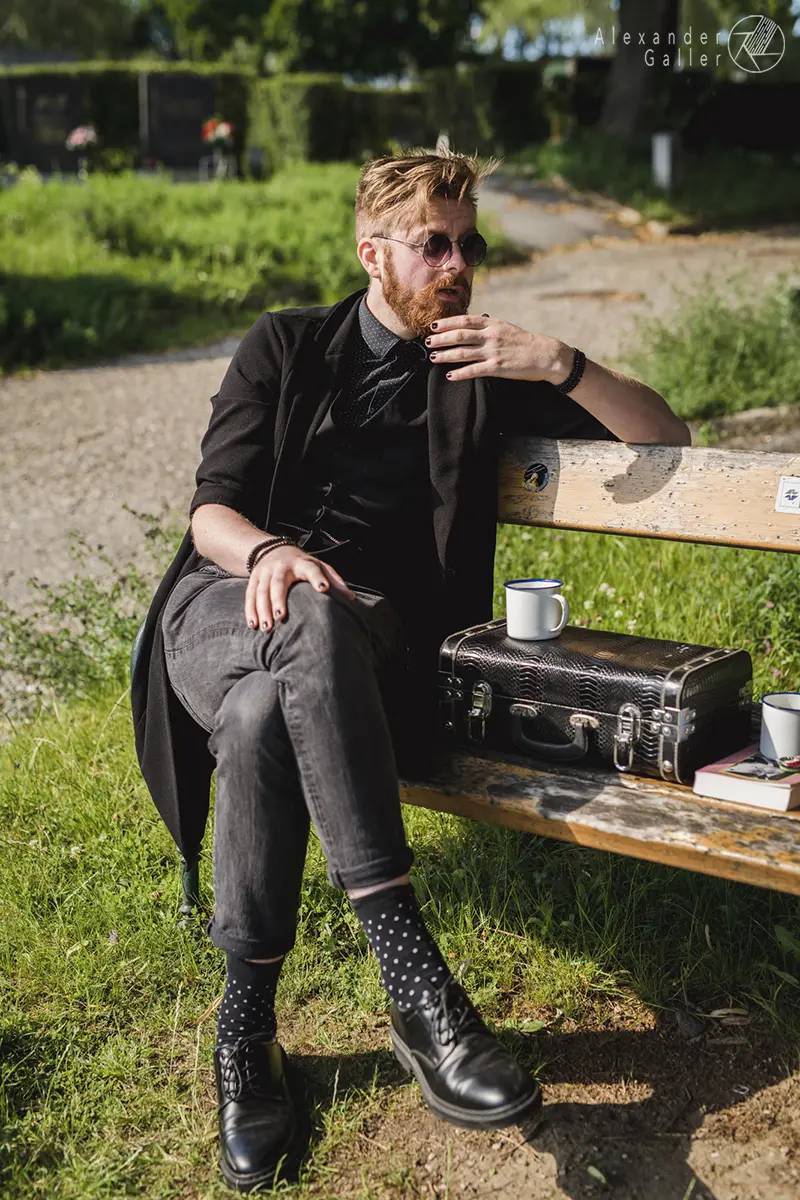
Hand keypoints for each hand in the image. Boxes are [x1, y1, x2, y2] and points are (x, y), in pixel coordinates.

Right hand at [245, 545, 354, 630]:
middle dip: (278, 599)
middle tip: (281, 617)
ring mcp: (265, 572)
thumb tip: (351, 598)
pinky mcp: (254, 578)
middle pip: (278, 583)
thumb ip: (335, 581)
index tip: (323, 589)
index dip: (318, 578)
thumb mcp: (320, 567)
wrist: (273, 550)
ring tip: (266, 628)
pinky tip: (253, 625)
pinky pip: (249, 595)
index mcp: (302, 563)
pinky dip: (250, 610)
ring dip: (262, 609)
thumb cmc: (303, 564)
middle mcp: (282, 567)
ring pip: (261, 591)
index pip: (312, 569)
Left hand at [426, 314, 568, 383]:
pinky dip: (460, 373)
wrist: (545, 355)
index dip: (447, 323)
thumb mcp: (506, 328)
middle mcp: (491, 336)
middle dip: (441, 338)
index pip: (465, 320)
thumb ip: (488, 326)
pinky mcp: (498, 368)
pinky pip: (474, 370)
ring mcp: (494, 352)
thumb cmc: (525, 342)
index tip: (434, 325)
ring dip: (446, 355)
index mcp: (493, 324)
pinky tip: (450, 376)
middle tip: (427, 342)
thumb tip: (472, 323)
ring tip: (434, 357)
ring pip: (463, 353)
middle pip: (460, 335)